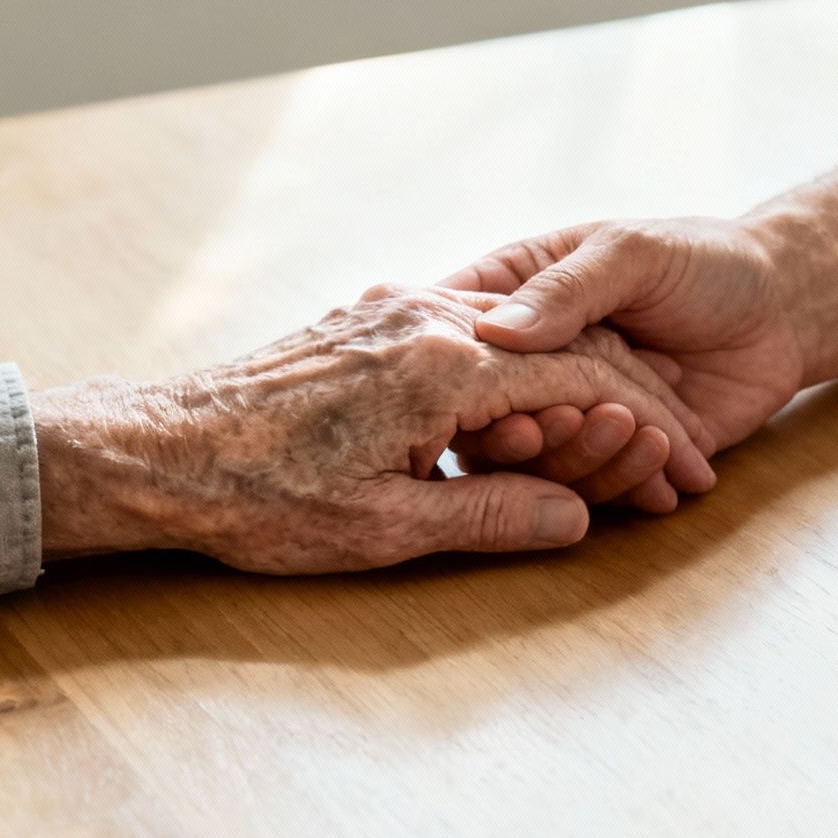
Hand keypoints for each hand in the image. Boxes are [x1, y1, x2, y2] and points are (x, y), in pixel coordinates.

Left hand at [30, 284, 713, 571]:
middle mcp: (427, 317)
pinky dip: (526, 372)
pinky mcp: (370, 319)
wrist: (154, 449)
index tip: (683, 466)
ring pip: (523, 338)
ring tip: (623, 439)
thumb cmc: (259, 499)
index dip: (643, 429)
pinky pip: (476, 336)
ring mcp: (395, 310)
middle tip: (676, 458)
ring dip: (583, 386)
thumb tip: (577, 519)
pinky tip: (544, 409)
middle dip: (631, 406)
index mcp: (442, 365)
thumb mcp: (385, 528)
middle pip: (564, 351)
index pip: (579, 384)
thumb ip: (492, 515)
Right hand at [440, 217, 807, 470]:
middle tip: (567, 424)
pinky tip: (668, 483)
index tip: (485, 396)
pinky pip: (599, 489)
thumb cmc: (701, 261)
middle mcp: (533, 365)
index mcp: (516, 298)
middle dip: (527, 432)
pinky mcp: (616, 455)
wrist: (782, 310)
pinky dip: (630, 489)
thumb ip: (567, 289)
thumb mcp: (631, 254)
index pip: (456, 340)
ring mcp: (572, 414)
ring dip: (590, 461)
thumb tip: (495, 330)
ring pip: (543, 465)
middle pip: (490, 416)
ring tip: (648, 437)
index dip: (456, 375)